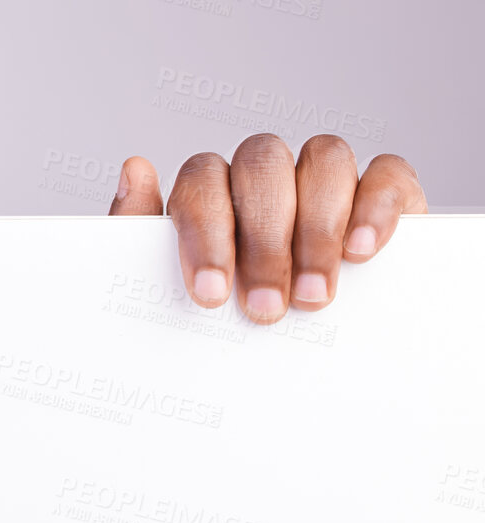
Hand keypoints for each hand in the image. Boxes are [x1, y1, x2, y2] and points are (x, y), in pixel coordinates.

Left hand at [108, 133, 425, 323]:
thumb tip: (135, 169)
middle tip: (266, 307)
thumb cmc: (222, 315)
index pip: (203, 179)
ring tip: (311, 296)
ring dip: (317, 227)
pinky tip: (360, 251)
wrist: (284, 365)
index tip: (211, 293)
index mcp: (212, 190)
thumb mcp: (172, 289)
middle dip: (263, 239)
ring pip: (325, 157)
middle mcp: (266, 175)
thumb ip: (142, 234)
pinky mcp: (383, 192)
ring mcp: (324, 178)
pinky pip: (386, 172)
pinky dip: (375, 206)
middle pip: (262, 164)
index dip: (207, 232)